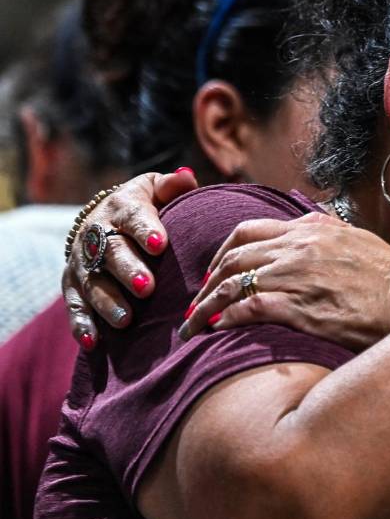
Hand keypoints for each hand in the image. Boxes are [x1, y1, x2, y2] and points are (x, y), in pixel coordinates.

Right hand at [62, 168, 197, 348]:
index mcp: (121, 208)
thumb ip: (172, 186)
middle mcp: (96, 234)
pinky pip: (74, 306)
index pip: (134, 217)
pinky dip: (81, 324)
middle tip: (147, 287)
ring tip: (127, 320)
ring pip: (92, 283)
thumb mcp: (155, 189)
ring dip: (108, 302)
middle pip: (111, 253)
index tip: (161, 244)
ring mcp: (82, 262)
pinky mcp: (72, 285)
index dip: (146, 230)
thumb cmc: (144, 206)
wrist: (104, 221)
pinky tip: (93, 341)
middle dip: (128, 270)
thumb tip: (187, 177)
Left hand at [180, 213, 389, 348]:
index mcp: (310, 229)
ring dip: (206, 306)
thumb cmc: (388, 275)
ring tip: (194, 325)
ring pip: (232, 284)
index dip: (221, 253)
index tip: (215, 272)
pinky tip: (217, 331)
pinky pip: (248, 309)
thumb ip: (325, 231)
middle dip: (207, 281)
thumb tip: (305, 229)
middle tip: (197, 303)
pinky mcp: (299, 308)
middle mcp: (297, 247)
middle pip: (232, 257)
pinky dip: (226, 319)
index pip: (248, 231)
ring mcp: (296, 276)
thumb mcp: (355, 238)